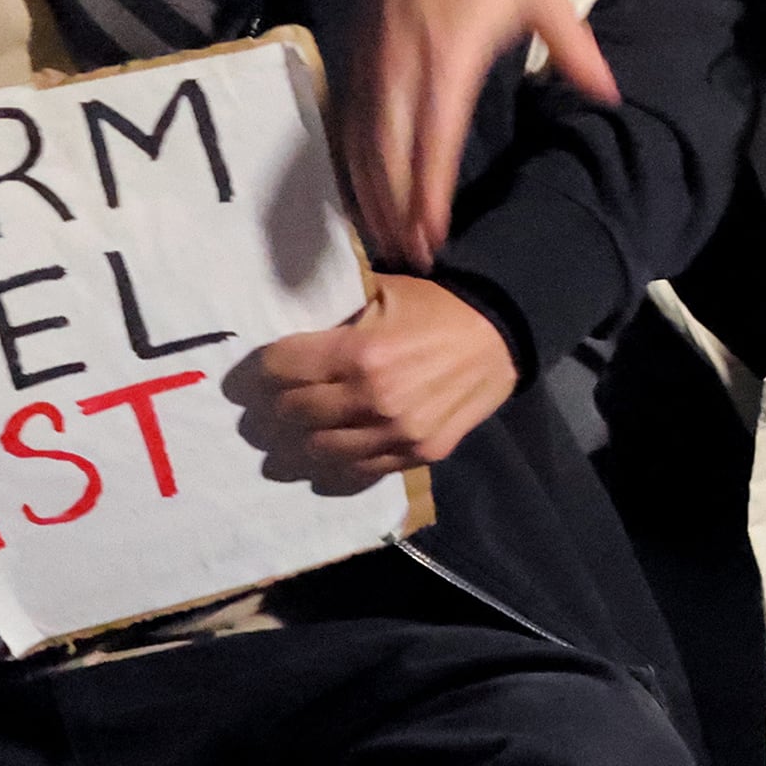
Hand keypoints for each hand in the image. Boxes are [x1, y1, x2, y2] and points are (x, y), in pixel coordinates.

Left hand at [247, 275, 521, 482]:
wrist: (501, 335)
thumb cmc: (436, 307)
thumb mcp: (380, 294)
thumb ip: (335, 318)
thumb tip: (288, 337)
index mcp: (358, 353)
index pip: (278, 369)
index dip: (265, 367)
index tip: (267, 368)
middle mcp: (372, 398)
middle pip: (291, 412)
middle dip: (279, 402)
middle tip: (282, 397)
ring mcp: (396, 432)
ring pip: (318, 449)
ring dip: (304, 438)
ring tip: (303, 428)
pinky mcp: (418, 453)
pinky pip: (360, 471)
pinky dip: (339, 464)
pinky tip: (334, 452)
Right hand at [344, 0, 616, 264]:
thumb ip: (574, 48)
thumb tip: (610, 96)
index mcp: (446, 60)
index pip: (434, 143)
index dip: (430, 196)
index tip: (435, 238)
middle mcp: (398, 70)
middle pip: (387, 157)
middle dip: (395, 212)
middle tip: (409, 261)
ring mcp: (366, 64)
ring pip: (358, 144)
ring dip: (367, 196)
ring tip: (381, 241)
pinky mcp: (347, 56)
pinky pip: (342, 121)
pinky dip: (347, 162)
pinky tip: (356, 191)